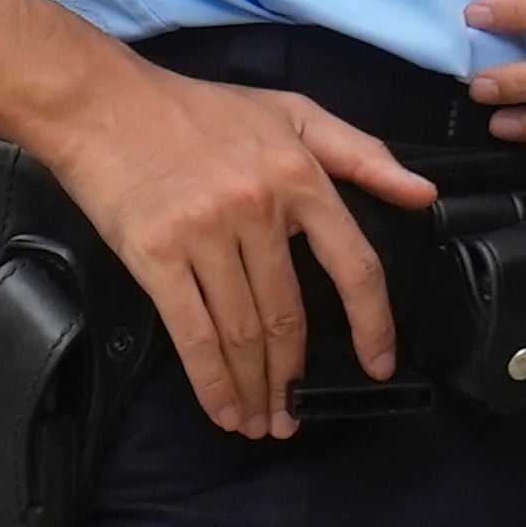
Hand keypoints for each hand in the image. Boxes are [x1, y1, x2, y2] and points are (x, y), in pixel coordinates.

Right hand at [35, 56, 441, 441]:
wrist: (102, 102)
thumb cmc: (198, 109)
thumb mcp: (293, 111)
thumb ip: (363, 154)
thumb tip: (422, 194)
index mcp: (301, 177)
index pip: (355, 265)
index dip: (373, 323)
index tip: (378, 365)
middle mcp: (259, 210)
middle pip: (289, 315)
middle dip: (293, 377)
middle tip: (295, 417)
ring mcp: (205, 233)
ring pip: (243, 330)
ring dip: (254, 387)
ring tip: (259, 423)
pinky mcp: (154, 254)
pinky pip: (192, 330)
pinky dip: (210, 378)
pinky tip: (221, 407)